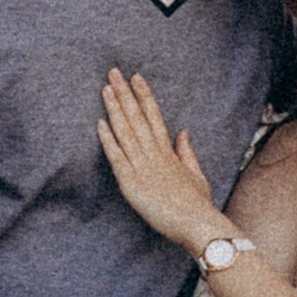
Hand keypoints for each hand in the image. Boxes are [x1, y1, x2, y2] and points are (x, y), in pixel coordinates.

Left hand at [98, 68, 223, 251]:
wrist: (197, 224)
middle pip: (137, 117)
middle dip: (125, 93)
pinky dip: (108, 140)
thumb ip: (186, 152)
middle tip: (113, 72)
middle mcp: (155, 154)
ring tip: (105, 88)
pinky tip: (99, 123)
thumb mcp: (196, 174)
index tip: (136, 77)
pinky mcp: (132, 183)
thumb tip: (183, 132)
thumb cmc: (197, 205)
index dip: (144, 95)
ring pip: (125, 132)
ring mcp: (142, 167)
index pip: (154, 116)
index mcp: (168, 152)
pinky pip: (117, 157)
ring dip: (114, 109)